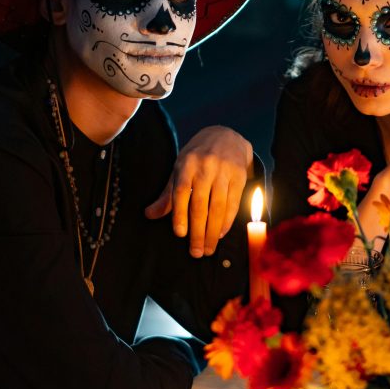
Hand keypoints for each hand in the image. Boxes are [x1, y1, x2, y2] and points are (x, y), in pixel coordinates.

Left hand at [145, 126, 252, 256]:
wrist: (226, 136)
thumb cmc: (197, 157)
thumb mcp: (179, 169)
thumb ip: (167, 194)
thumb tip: (150, 214)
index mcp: (186, 164)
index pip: (181, 192)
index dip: (180, 214)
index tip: (180, 234)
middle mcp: (206, 167)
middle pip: (201, 204)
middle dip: (198, 231)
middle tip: (196, 252)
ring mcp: (224, 171)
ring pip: (218, 207)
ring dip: (213, 231)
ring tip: (208, 248)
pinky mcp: (239, 176)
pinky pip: (233, 203)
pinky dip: (227, 221)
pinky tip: (220, 234)